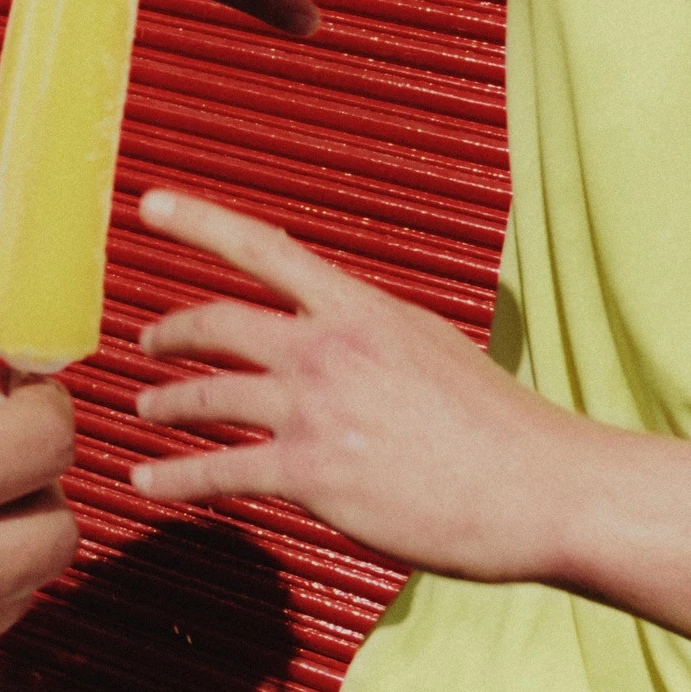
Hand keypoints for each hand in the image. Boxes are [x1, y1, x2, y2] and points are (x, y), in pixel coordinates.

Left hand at [128, 188, 606, 583]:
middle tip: (147, 341)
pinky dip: (172, 478)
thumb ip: (372, 336)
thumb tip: (339, 333)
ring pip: (206, 397)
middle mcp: (328, 350)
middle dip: (171, 331)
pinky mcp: (311, 474)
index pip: (266, 249)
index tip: (151, 203)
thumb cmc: (501, 428)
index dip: (200, 221)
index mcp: (362, 310)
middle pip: (217, 323)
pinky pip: (216, 472)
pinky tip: (148, 482)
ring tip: (147, 408)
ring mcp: (316, 410)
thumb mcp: (431, 347)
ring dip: (166, 403)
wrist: (543, 488)